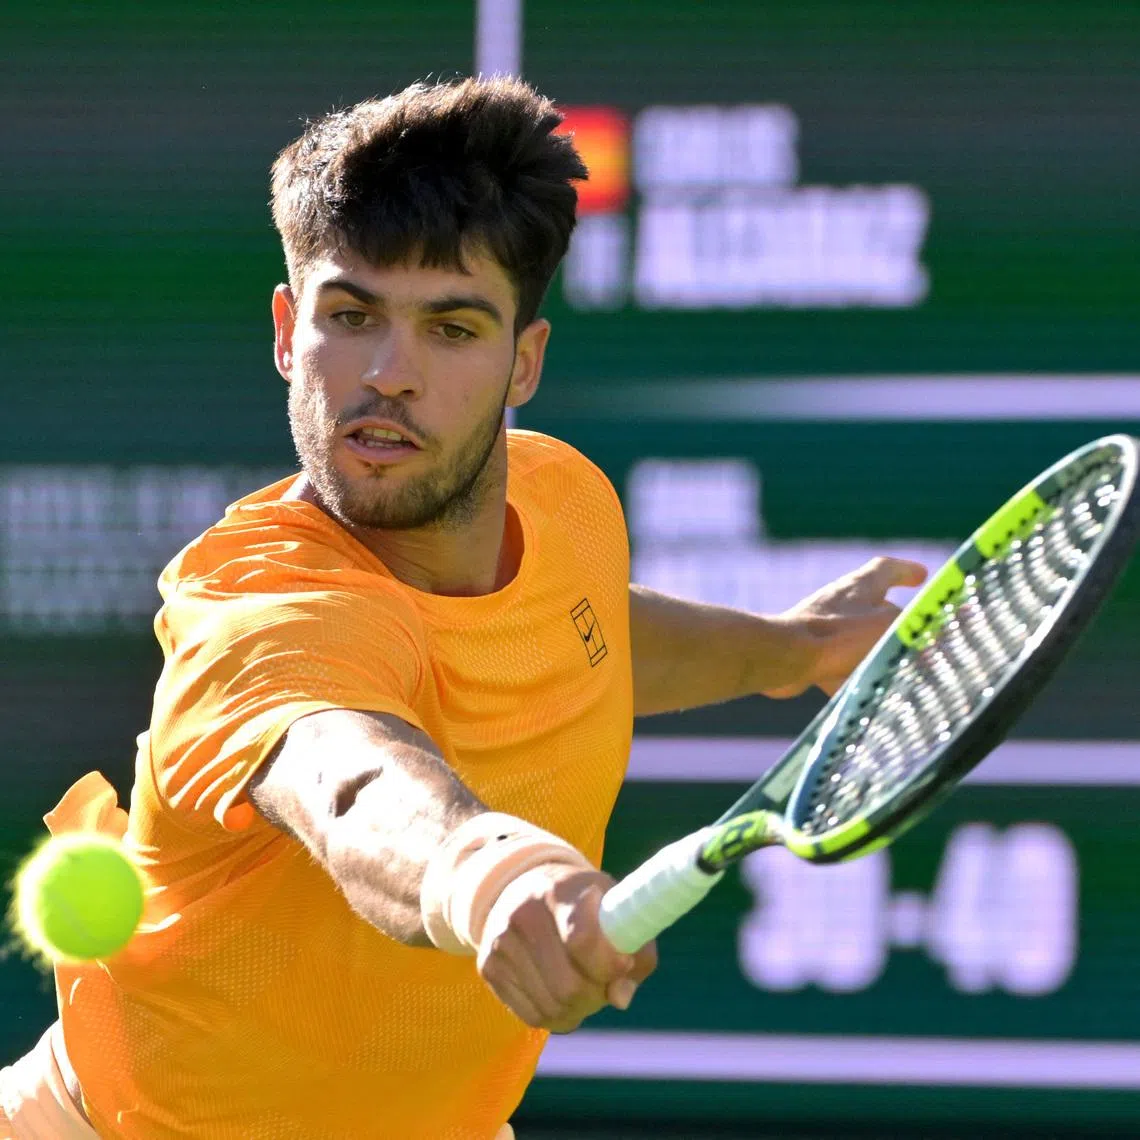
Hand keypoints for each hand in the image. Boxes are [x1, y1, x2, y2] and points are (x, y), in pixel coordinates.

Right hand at [476, 864, 657, 1033]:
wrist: (524, 887)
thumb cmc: (584, 904)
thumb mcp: (616, 911)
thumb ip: (635, 953)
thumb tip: (619, 998)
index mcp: (561, 891)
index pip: (583, 940)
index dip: (609, 965)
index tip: (622, 965)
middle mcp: (524, 913)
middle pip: (568, 986)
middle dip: (596, 995)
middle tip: (604, 984)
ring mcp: (502, 941)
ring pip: (552, 1007)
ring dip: (578, 1009)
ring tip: (584, 987)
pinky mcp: (488, 966)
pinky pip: (532, 1016)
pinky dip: (556, 1016)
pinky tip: (561, 994)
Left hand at [763, 556, 927, 697]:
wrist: (785, 657)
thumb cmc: (840, 636)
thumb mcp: (890, 628)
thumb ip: (912, 631)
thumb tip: (926, 641)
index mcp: (860, 586)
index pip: (886, 569)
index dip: (905, 571)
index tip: (921, 574)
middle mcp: (838, 602)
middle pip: (871, 606)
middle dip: (892, 622)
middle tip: (914, 637)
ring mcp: (820, 626)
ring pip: (854, 640)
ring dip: (872, 655)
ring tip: (892, 673)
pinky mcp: (806, 652)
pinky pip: (834, 665)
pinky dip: (848, 677)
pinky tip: (860, 692)